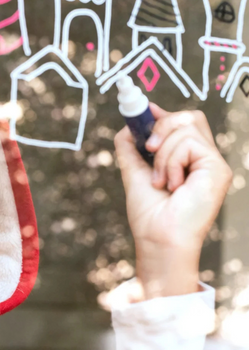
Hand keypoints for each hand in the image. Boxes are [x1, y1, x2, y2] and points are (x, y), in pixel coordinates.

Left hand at [114, 104, 231, 298]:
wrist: (157, 237)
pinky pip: (189, 143)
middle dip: (161, 126)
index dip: (163, 115)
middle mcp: (202, 158)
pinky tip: (172, 184)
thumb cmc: (148, 212)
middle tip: (147, 150)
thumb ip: (131, 145)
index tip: (144, 112)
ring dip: (162, 154)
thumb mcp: (133, 170)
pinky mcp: (218, 168)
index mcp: (186, 158)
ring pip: (185, 127)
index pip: (183, 122)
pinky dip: (171, 161)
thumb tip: (130, 122)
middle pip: (188, 117)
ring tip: (160, 181)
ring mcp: (212, 162)